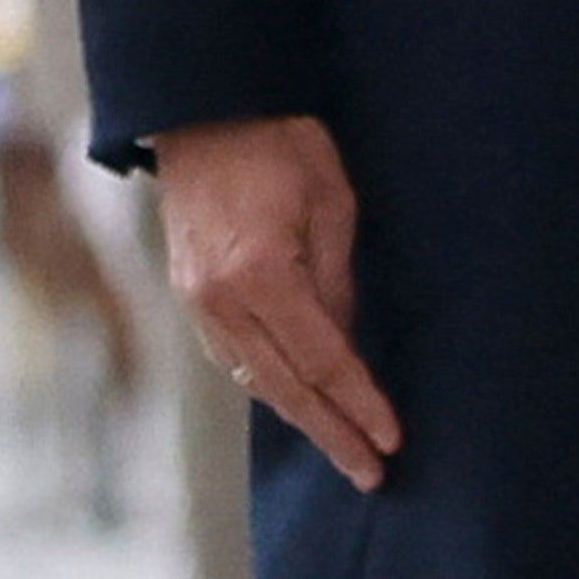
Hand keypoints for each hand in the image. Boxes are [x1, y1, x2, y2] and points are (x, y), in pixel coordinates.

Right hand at [152, 117, 395, 487]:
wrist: (205, 106)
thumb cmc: (280, 141)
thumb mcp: (332, 204)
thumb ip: (337, 284)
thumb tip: (344, 344)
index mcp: (261, 274)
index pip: (323, 361)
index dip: (360, 404)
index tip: (390, 440)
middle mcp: (221, 299)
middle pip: (286, 388)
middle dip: (333, 432)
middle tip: (369, 472)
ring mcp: (197, 300)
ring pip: (256, 378)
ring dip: (301, 415)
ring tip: (341, 447)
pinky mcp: (188, 292)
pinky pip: (233, 356)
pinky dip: (268, 383)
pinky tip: (295, 401)